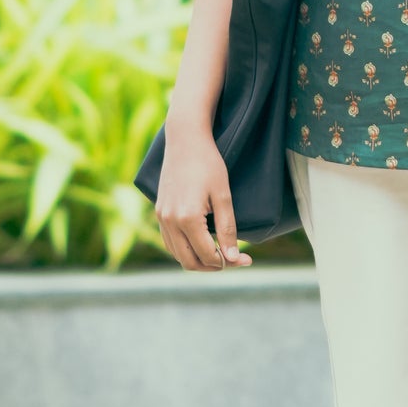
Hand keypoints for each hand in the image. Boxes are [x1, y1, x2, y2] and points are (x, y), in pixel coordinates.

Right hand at [155, 129, 250, 271]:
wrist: (185, 140)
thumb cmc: (208, 164)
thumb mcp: (223, 196)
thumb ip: (227, 229)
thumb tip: (233, 258)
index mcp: (187, 219)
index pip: (208, 255)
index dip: (229, 262)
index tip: (247, 260)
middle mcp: (169, 222)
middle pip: (189, 262)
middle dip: (213, 266)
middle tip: (234, 260)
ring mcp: (161, 218)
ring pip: (178, 255)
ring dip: (198, 260)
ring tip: (221, 254)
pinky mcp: (159, 212)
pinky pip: (170, 242)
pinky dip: (185, 249)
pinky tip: (202, 243)